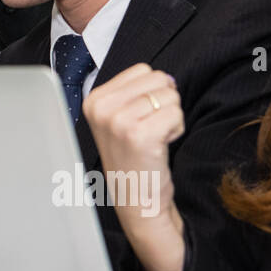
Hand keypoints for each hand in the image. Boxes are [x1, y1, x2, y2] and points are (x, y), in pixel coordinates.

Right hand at [82, 64, 185, 270]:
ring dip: (171, 118)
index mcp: (94, 99)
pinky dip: (176, 130)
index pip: (142, 69)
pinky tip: (161, 146)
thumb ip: (135, 92)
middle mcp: (101, 108)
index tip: (138, 120)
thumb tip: (167, 77)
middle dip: (163, 103)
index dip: (150, 94)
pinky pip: (176, 113)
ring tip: (154, 139)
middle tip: (149, 130)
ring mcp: (118, 121)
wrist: (136, 201)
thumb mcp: (119, 118)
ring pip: (170, 96)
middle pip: (157, 79)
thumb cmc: (134, 159)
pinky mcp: (139, 135)